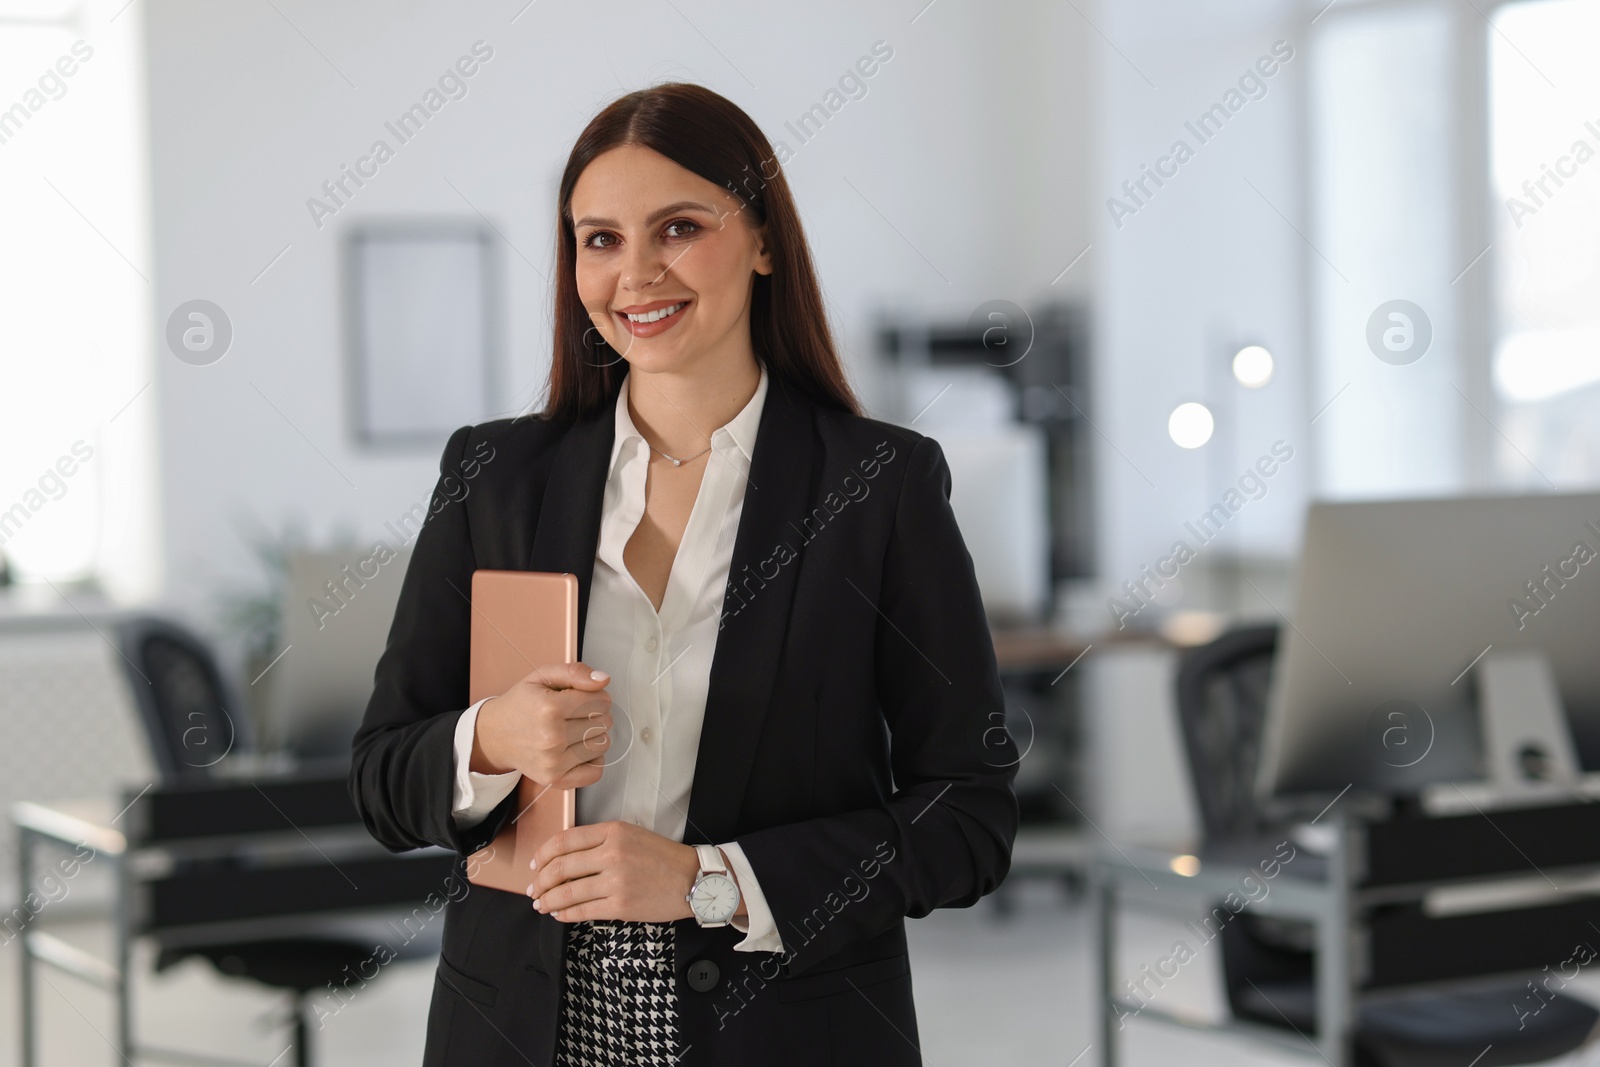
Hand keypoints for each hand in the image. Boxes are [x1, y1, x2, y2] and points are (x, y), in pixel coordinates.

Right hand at [471, 661, 612, 787]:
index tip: (585, 698)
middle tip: (576, 714)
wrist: (494, 735)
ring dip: (594, 736)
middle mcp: (551, 737)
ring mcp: (553, 762)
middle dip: (596, 714)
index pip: (601, 701)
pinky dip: (592, 760)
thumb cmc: (521, 704)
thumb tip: (603, 680)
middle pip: (604, 723)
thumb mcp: (542, 676)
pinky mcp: (555, 779)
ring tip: (575, 730)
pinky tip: (577, 749)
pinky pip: (595, 772)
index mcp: (549, 708)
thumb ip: (575, 672)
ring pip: (602, 745)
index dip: (598, 696)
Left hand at [528, 821, 699, 922]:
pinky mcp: (620, 905)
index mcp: (613, 831)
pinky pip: (582, 911)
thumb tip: (564, 858)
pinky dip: (565, 914)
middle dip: (540, 881)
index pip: (565, 841)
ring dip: (548, 900)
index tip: (535, 864)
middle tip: (533, 889)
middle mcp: (612, 853)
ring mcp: (616, 881)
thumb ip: (600, 841)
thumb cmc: (663, 858)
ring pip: (567, 892)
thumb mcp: (632, 835)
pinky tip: (559, 914)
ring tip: (541, 904)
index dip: (543, 854)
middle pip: (560, 867)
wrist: (694, 879)